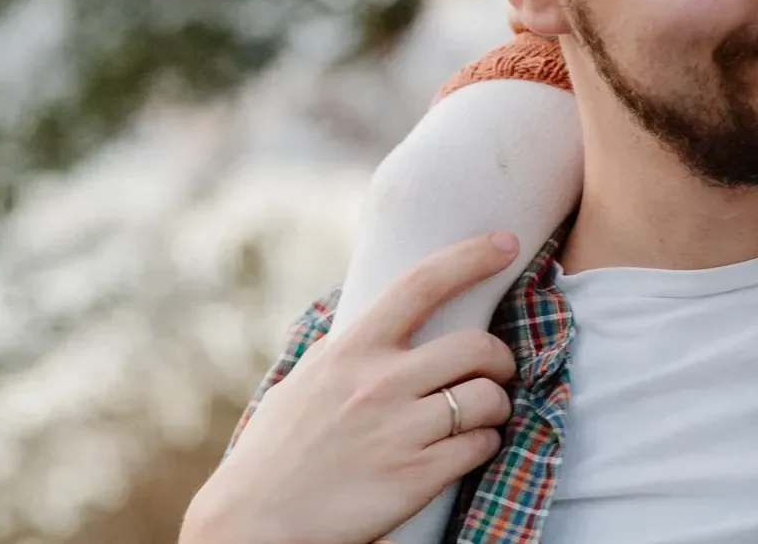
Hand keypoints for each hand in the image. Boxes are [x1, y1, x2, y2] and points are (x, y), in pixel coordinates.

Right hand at [182, 233, 519, 543]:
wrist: (251, 528)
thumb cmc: (273, 454)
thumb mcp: (302, 383)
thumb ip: (340, 349)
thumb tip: (361, 315)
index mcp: (352, 350)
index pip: (422, 284)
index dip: (471, 257)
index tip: (506, 243)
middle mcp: (381, 382)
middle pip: (476, 346)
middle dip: (500, 356)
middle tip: (497, 367)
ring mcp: (401, 430)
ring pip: (487, 397)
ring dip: (498, 403)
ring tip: (487, 412)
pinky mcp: (415, 477)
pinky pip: (479, 446)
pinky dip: (486, 443)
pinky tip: (473, 446)